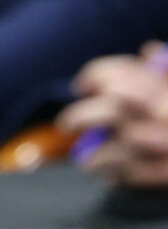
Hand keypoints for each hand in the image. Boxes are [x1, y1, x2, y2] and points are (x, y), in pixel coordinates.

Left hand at [61, 46, 167, 187]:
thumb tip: (149, 52)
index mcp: (165, 87)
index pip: (120, 75)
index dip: (96, 76)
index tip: (83, 85)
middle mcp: (164, 113)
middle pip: (109, 110)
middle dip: (81, 115)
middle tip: (69, 123)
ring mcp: (166, 144)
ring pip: (115, 149)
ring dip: (96, 155)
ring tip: (89, 159)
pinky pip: (133, 175)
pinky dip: (116, 174)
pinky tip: (110, 174)